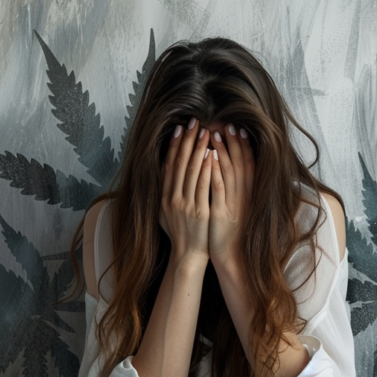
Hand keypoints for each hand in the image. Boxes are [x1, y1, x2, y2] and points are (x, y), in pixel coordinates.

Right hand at [160, 117, 212, 264]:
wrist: (187, 254)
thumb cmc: (179, 233)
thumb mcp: (165, 211)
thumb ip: (165, 190)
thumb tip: (165, 168)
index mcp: (164, 196)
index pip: (169, 164)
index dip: (174, 145)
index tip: (180, 128)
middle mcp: (173, 198)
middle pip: (180, 163)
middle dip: (188, 140)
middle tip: (195, 122)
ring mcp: (186, 204)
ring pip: (192, 171)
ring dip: (199, 149)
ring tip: (206, 132)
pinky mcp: (200, 211)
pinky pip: (204, 185)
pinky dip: (208, 169)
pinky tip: (213, 154)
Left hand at [207, 123, 254, 266]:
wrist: (234, 257)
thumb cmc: (235, 232)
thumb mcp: (240, 208)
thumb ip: (239, 190)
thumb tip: (232, 170)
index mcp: (248, 194)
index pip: (248, 164)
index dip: (243, 145)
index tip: (237, 129)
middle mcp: (244, 196)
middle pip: (240, 163)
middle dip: (233, 142)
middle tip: (227, 124)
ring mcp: (233, 204)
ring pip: (229, 172)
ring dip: (223, 152)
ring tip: (214, 134)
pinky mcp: (222, 213)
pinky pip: (218, 189)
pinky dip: (215, 173)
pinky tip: (210, 159)